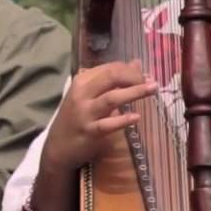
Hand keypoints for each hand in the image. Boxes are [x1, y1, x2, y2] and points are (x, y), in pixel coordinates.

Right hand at [39, 61, 154, 176]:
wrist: (58, 146)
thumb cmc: (75, 118)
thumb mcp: (89, 95)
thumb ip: (111, 80)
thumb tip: (136, 63)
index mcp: (82, 81)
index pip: (110, 67)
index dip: (131, 69)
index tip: (146, 76)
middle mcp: (82, 93)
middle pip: (111, 77)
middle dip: (134, 77)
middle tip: (152, 82)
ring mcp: (85, 112)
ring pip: (112, 98)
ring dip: (134, 92)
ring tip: (153, 89)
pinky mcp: (89, 131)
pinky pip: (108, 124)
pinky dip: (123, 120)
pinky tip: (137, 117)